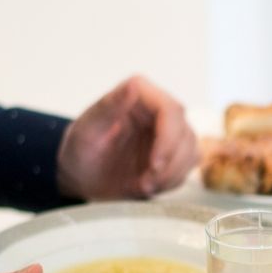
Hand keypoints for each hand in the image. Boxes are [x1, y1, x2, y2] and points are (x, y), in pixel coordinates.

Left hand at [56, 75, 196, 199]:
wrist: (81, 177)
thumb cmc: (80, 150)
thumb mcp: (87, 129)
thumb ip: (110, 106)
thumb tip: (134, 86)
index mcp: (140, 95)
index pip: (170, 110)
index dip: (169, 139)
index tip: (154, 165)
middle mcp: (158, 111)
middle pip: (185, 133)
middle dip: (170, 164)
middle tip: (146, 183)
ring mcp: (169, 133)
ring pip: (192, 151)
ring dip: (171, 175)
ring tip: (143, 186)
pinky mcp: (173, 154)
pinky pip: (187, 168)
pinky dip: (170, 182)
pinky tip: (147, 186)